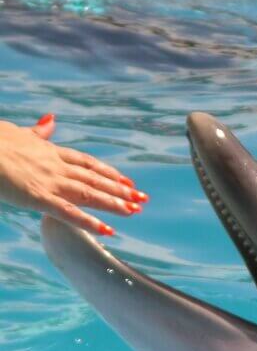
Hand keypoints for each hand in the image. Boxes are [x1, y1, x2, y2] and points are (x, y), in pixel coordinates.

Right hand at [0, 115, 147, 234]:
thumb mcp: (19, 133)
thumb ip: (39, 132)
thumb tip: (51, 119)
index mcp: (51, 153)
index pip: (88, 164)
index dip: (109, 173)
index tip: (127, 181)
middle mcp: (56, 166)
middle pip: (95, 179)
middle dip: (120, 190)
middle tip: (143, 199)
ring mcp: (50, 181)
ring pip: (89, 193)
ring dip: (113, 203)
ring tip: (135, 211)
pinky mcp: (39, 197)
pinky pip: (69, 212)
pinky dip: (90, 222)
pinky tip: (108, 231)